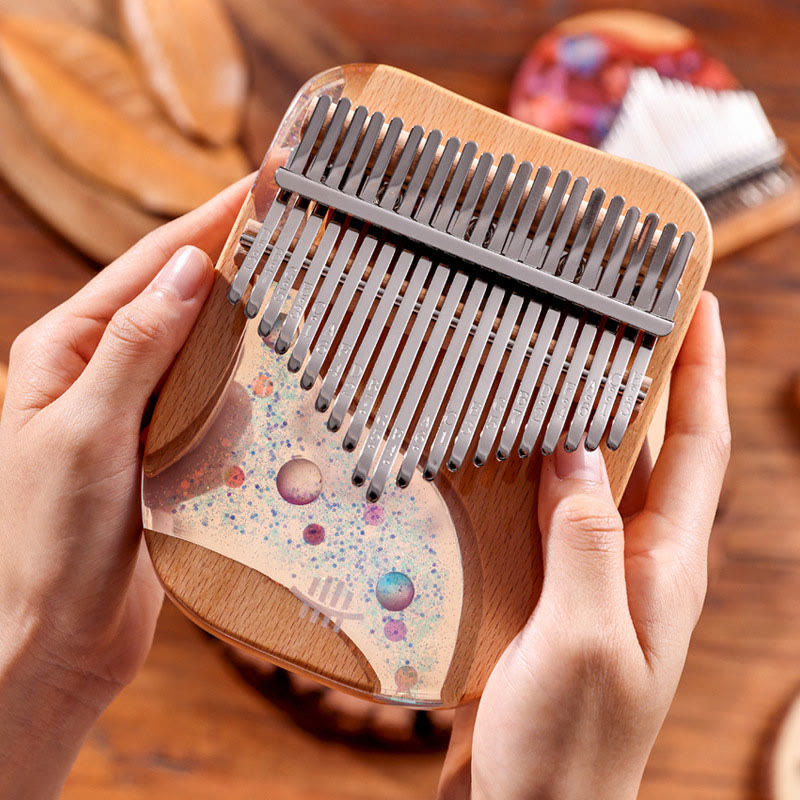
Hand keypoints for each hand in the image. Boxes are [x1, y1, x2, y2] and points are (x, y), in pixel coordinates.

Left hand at [0, 177, 249, 798]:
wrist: (55, 637)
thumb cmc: (49, 540)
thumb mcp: (87, 432)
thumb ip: (137, 347)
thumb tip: (188, 268)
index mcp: (64, 351)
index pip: (147, 268)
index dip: (206, 221)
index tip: (259, 182)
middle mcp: (100, 372)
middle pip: (177, 296)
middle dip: (232, 253)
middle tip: (293, 218)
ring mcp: (135, 410)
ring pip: (199, 343)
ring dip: (243, 308)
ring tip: (296, 274)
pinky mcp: (165, 448)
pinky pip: (211, 393)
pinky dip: (244, 369)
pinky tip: (278, 358)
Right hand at [438, 293, 729, 799]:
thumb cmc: (571, 746)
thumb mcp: (587, 638)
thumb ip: (586, 540)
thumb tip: (579, 448)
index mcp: (664, 565)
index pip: (695, 446)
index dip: (702, 372)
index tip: (699, 305)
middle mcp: (633, 560)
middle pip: (645, 449)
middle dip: (641, 379)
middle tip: (610, 318)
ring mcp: (587, 575)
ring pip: (587, 476)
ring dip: (577, 421)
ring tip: (548, 367)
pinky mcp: (544, 592)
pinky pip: (540, 513)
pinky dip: (525, 473)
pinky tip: (494, 453)